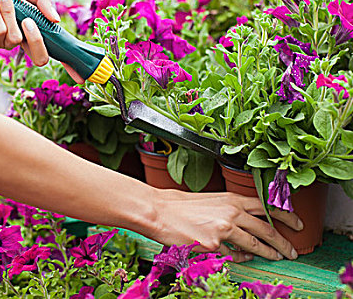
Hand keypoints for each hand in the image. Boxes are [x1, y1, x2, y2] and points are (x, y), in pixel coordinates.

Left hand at [0, 0, 58, 65]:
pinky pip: (1, 32)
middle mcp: (20, 35)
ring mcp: (5, 40)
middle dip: (37, 39)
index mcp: (30, 23)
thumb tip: (56, 20)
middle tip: (28, 21)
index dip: (59, 49)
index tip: (63, 47)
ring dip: (8, 11)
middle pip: (40, 57)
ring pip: (18, 37)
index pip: (50, 43)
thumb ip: (41, 0)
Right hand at [148, 189, 302, 261]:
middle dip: (283, 242)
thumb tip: (248, 224)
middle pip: (267, 228)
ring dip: (269, 253)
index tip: (297, 223)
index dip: (286, 215)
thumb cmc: (180, 206)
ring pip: (255, 244)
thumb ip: (232, 210)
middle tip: (292, 250)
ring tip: (277, 258)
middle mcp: (231, 213)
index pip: (267, 206)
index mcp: (231, 198)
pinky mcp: (213, 245)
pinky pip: (234, 255)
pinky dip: (241, 258)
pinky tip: (244, 258)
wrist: (159, 212)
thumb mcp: (212, 201)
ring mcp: (223, 229)